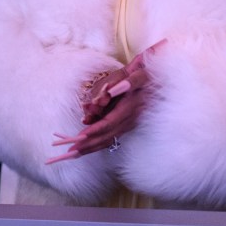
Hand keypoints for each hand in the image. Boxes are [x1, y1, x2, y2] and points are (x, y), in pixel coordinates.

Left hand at [46, 41, 164, 163]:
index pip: (110, 122)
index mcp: (131, 106)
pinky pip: (112, 136)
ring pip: (110, 138)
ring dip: (92, 147)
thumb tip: (107, 94)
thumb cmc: (139, 72)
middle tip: (71, 152)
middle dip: (89, 144)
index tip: (80, 137)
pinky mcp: (128, 124)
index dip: (95, 130)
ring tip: (74, 154)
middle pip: (108, 134)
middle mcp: (132, 118)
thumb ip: (121, 83)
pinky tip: (87, 148)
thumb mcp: (131, 72)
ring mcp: (131, 123)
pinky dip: (98, 143)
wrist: (154, 77)